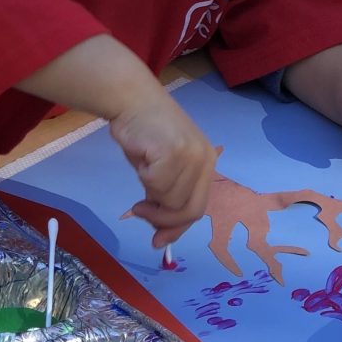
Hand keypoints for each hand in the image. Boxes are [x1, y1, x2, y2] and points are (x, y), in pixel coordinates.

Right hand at [111, 87, 217, 247]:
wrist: (133, 101)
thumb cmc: (146, 134)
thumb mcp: (161, 171)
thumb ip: (166, 199)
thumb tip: (161, 238)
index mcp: (207, 163)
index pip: (198, 207)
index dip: (178, 227)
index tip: (159, 241)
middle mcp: (205, 159)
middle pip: (190, 210)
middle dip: (163, 220)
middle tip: (140, 212)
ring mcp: (191, 155)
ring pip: (170, 200)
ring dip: (149, 196)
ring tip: (142, 170)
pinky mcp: (174, 151)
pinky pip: (155, 185)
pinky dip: (143, 178)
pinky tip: (141, 160)